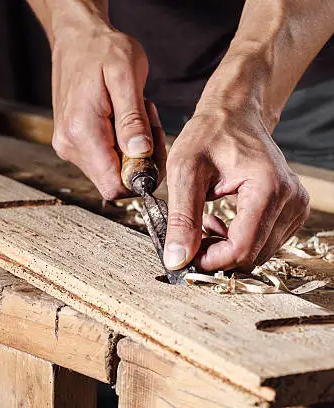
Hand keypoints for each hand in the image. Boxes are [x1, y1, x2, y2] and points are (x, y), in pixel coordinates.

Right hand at [50, 28, 165, 198]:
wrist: (76, 38)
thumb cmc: (102, 50)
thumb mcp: (126, 76)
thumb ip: (132, 119)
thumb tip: (140, 154)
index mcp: (82, 132)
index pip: (114, 185)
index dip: (142, 176)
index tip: (154, 147)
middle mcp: (69, 145)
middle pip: (114, 181)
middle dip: (141, 161)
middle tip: (150, 124)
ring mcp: (67, 145)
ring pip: (110, 171)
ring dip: (132, 151)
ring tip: (137, 114)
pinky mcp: (71, 142)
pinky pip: (102, 159)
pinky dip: (119, 145)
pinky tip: (123, 118)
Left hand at [163, 107, 309, 271]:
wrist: (233, 115)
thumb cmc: (208, 135)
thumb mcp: (184, 172)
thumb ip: (182, 219)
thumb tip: (177, 260)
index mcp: (268, 188)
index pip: (242, 249)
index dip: (210, 260)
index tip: (185, 256)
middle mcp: (291, 199)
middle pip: (252, 255)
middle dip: (216, 254)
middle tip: (190, 234)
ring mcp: (295, 206)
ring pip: (258, 253)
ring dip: (225, 247)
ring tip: (203, 221)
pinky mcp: (292, 210)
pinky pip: (264, 243)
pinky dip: (237, 240)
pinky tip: (219, 220)